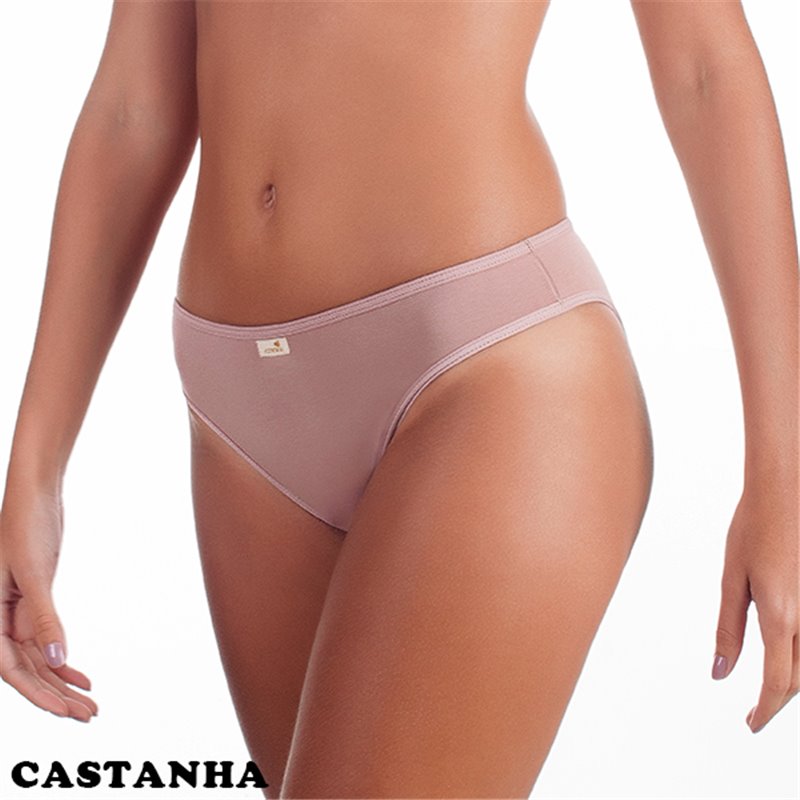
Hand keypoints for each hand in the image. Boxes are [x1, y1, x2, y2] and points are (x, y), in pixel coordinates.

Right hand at [0, 484, 97, 720]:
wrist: (34, 493)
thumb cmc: (25, 524)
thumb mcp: (35, 571)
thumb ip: (43, 616)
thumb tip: (57, 660)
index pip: (8, 667)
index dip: (35, 692)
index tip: (63, 711)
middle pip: (26, 669)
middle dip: (54, 696)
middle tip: (87, 716)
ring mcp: (16, 611)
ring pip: (37, 658)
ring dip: (62, 682)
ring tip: (90, 705)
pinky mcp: (33, 601)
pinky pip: (45, 640)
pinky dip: (64, 660)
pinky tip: (83, 677)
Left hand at [712, 478, 798, 732]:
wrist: (787, 487)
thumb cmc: (753, 527)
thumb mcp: (732, 578)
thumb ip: (729, 628)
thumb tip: (720, 673)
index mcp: (780, 615)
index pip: (778, 682)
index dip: (766, 709)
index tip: (751, 724)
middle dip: (780, 698)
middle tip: (757, 710)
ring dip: (795, 677)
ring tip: (773, 687)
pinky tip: (790, 650)